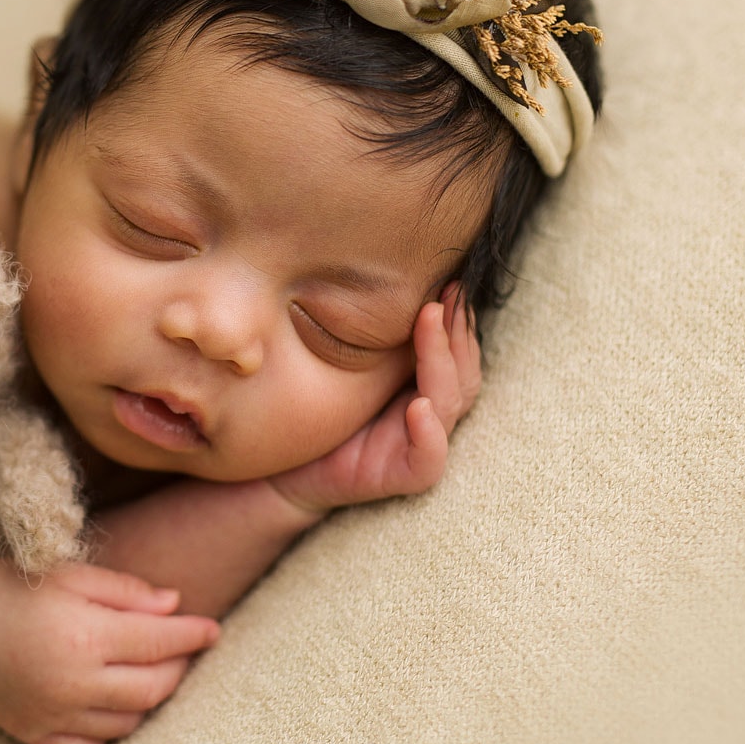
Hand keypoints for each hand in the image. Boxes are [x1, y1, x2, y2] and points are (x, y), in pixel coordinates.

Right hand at [0, 557, 220, 743]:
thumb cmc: (12, 587)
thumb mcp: (70, 575)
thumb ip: (125, 591)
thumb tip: (175, 606)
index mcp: (84, 636)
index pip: (160, 642)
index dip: (193, 635)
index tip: (213, 629)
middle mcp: (73, 683)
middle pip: (154, 688)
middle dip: (179, 668)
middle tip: (183, 651)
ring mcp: (53, 716)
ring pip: (129, 724)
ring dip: (149, 701)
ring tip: (151, 675)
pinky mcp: (34, 736)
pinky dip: (109, 736)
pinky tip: (111, 709)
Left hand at [269, 283, 481, 517]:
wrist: (281, 469)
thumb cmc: (314, 409)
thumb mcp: (339, 358)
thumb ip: (365, 328)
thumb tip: (374, 266)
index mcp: (420, 383)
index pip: (455, 349)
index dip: (456, 318)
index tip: (448, 281)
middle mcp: (428, 411)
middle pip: (464, 371)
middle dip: (455, 331)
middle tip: (444, 294)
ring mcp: (418, 444)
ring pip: (452, 404)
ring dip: (442, 362)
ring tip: (429, 323)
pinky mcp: (403, 477)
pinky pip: (429, 459)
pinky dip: (430, 434)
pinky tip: (420, 405)